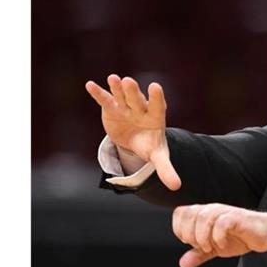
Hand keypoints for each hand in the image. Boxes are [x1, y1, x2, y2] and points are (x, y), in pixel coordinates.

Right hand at [85, 74, 180, 190]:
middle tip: (128, 81)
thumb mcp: (158, 157)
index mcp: (155, 118)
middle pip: (137, 99)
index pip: (158, 106)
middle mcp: (141, 109)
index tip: (155, 87)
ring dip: (117, 87)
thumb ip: (166, 169)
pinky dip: (98, 93)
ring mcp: (126, 107)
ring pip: (122, 96)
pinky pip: (105, 100)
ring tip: (113, 78)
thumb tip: (177, 187)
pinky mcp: (112, 109)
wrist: (136, 140)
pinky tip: (90, 85)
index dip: (156, 97)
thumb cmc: (149, 145)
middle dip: (132, 92)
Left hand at [172, 203, 266, 266]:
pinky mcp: (238, 218)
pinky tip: (223, 245)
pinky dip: (218, 237)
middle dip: (190, 235)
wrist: (266, 234)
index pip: (180, 213)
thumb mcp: (215, 248)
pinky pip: (222, 223)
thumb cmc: (241, 237)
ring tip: (211, 247)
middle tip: (202, 246)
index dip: (179, 229)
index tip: (190, 243)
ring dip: (203, 237)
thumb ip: (199, 254)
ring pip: (203, 217)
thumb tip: (183, 264)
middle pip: (189, 214)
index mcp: (205, 213)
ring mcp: (226, 212)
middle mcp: (213, 209)